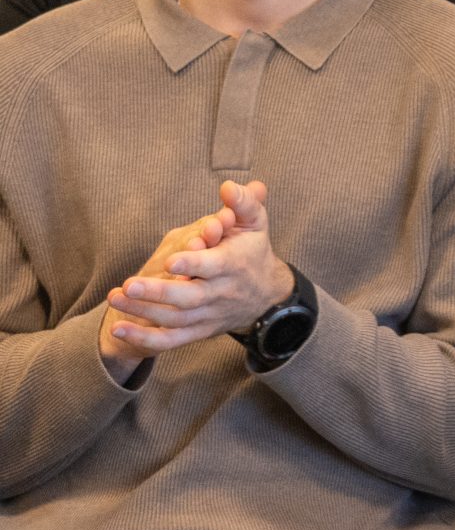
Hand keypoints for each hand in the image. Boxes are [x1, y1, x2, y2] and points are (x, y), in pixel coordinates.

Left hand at [98, 203, 241, 381]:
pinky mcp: (198, 331)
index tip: (171, 260)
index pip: (213, 267)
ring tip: (114, 297)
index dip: (193, 265)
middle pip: (189, 298)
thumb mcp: (255, 223)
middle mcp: (220, 294)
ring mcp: (208, 315)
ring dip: (142, 311)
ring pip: (174, 319)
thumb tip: (227, 187)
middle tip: (129, 284)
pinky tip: (117, 328)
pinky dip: (144, 340)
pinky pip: (170, 342)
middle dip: (158, 292)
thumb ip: (243, 203)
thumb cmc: (252, 251)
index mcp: (233, 265)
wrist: (265, 295)